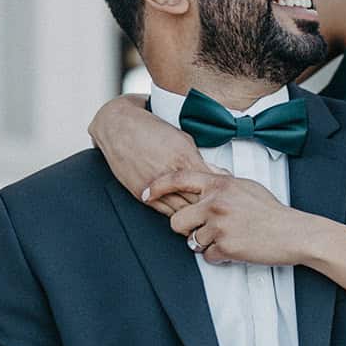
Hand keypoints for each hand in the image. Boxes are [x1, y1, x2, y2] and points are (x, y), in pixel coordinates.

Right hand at [87, 94, 216, 211]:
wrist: (118, 126)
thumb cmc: (151, 128)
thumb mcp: (183, 139)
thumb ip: (200, 160)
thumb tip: (217, 174)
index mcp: (184, 158)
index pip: (210, 185)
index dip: (221, 193)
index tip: (228, 196)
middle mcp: (169, 174)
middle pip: (198, 202)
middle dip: (210, 207)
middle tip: (219, 211)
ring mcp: (154, 186)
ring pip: (181, 212)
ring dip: (194, 216)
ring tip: (205, 219)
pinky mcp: (141, 193)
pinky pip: (163, 212)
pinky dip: (176, 215)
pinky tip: (185, 216)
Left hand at [158, 170, 318, 265]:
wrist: (292, 232)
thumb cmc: (270, 211)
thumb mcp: (245, 186)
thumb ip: (221, 181)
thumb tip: (205, 174)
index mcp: (220, 184)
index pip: (178, 179)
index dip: (157, 186)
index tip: (146, 194)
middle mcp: (216, 202)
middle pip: (177, 220)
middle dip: (185, 229)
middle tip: (202, 230)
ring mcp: (220, 225)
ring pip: (192, 241)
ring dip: (206, 244)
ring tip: (228, 238)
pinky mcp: (226, 247)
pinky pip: (208, 256)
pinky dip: (220, 256)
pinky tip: (237, 247)